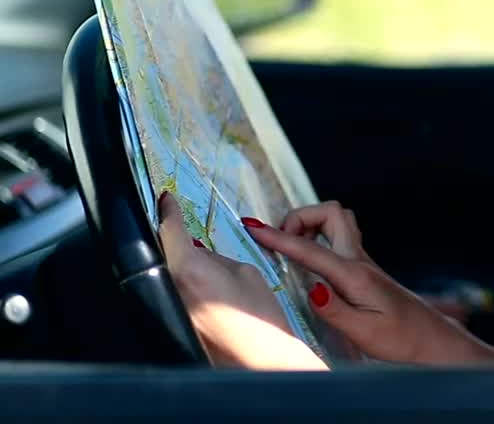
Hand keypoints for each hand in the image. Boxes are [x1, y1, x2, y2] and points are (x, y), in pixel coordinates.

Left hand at [157, 191, 325, 369]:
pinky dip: (187, 284)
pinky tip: (208, 287)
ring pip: (170, 274)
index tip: (167, 198)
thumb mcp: (247, 273)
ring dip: (182, 263)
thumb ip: (217, 257)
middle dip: (175, 238)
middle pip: (165, 252)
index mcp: (190, 270)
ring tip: (205, 261)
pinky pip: (176, 293)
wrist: (263, 360)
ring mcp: (172, 309)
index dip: (168, 210)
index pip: (170, 230)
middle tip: (187, 224)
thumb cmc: (262, 320)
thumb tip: (202, 253)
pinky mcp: (177, 324)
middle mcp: (172, 290)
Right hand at [249, 202, 493, 365]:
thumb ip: (334, 310)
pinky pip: (338, 239)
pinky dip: (318, 240)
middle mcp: (360, 261)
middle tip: (281, 244)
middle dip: (301, 217)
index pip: (310, 249)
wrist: (431, 341)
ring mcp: (364, 262)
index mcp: (355, 274)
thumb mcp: (364, 332)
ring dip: (311, 225)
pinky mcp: (364, 270)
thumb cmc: (400, 340)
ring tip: (292, 252)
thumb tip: (311, 287)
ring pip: (337, 222)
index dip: (279, 237)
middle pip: (331, 213)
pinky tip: (310, 264)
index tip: (251, 227)